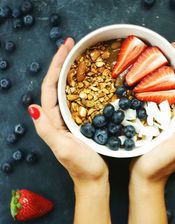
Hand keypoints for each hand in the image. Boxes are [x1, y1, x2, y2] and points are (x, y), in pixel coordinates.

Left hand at [28, 38, 107, 188]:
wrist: (93, 179)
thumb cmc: (81, 166)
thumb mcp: (63, 148)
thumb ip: (47, 130)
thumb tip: (32, 107)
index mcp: (51, 120)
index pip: (49, 87)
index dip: (55, 66)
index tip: (65, 48)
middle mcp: (57, 117)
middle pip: (56, 84)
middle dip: (62, 63)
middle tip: (72, 44)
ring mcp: (68, 119)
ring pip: (67, 90)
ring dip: (71, 71)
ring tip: (79, 56)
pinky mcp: (80, 122)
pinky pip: (79, 99)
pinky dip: (82, 85)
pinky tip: (90, 79)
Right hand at [130, 42, 174, 187]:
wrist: (145, 179)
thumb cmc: (161, 164)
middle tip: (171, 49)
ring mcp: (172, 120)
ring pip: (174, 92)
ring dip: (170, 74)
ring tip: (161, 59)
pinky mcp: (160, 123)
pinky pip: (161, 100)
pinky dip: (157, 87)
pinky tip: (148, 80)